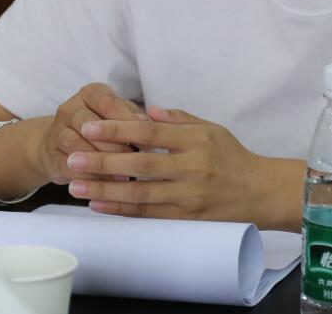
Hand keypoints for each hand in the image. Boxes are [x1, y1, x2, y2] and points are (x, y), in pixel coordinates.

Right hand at [34, 83, 148, 184]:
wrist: (60, 145)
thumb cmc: (101, 127)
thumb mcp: (118, 116)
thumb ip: (132, 117)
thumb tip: (147, 123)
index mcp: (91, 93)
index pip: (108, 102)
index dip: (127, 120)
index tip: (146, 137)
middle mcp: (70, 108)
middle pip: (91, 124)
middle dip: (115, 144)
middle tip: (135, 159)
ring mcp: (56, 132)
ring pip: (77, 145)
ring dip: (101, 162)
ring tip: (123, 176)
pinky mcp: (51, 156)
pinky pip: (68, 166)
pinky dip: (87, 177)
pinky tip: (105, 185)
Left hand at [65, 108, 283, 225]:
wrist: (259, 192)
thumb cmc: (231, 157)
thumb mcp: (211, 129)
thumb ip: (178, 119)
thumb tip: (146, 111)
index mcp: (197, 141)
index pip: (151, 133)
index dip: (119, 129)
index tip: (91, 127)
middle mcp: (193, 168)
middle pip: (141, 164)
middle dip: (103, 161)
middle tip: (72, 158)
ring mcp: (189, 196)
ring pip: (140, 194)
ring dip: (105, 190)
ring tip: (75, 186)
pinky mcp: (187, 219)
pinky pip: (148, 215)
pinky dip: (122, 211)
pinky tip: (99, 206)